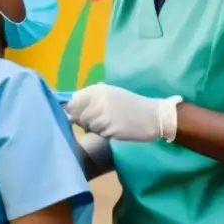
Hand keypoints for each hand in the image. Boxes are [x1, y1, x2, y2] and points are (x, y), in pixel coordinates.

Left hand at [65, 84, 180, 142]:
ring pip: (86, 126)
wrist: (153, 116)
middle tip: (99, 121)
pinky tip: (114, 129)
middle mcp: (98, 100)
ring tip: (109, 124)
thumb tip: (69, 107)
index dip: (75, 109)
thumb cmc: (132, 105)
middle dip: (83, 121)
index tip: (81, 113)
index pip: (73, 101)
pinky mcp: (109, 128)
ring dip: (94, 128)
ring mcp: (103, 115)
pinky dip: (103, 133)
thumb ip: (92, 98)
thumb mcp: (112, 94)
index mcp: (98, 90)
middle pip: (77, 115)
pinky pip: (97, 133)